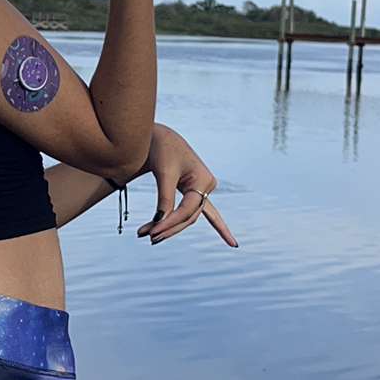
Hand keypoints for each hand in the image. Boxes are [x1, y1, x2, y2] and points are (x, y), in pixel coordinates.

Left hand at [134, 123, 237, 247]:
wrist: (160, 136)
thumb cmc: (162, 149)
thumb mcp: (163, 172)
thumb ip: (164, 198)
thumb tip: (159, 223)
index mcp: (203, 180)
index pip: (186, 210)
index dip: (169, 223)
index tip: (151, 232)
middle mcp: (207, 186)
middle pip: (188, 217)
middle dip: (168, 228)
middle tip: (148, 238)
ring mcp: (203, 190)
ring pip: (187, 217)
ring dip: (170, 228)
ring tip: (148, 237)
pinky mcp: (195, 191)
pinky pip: (201, 212)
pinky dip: (216, 226)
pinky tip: (231, 244)